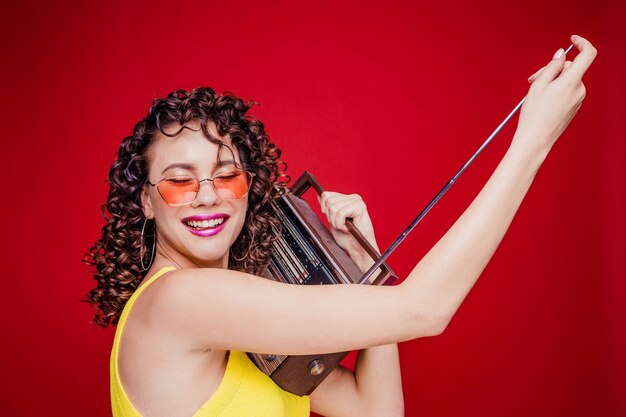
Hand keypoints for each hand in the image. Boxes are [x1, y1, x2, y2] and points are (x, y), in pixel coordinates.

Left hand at [318, 191, 378, 267]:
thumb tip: (319, 195)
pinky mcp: (360, 207)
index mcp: (347, 199)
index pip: (326, 195)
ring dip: (336, 222)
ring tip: (345, 227)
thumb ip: (328, 207)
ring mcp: (357, 201)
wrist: (358, 249)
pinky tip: (348, 228)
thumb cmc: (348, 238)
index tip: (334, 220)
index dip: (325, 209)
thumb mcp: (333, 220)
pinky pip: (340, 213)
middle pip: (328, 201)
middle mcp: (353, 197)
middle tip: (341, 225)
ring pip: (333, 207)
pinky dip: (341, 224)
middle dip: (330, 217)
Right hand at [514, 35, 596, 153]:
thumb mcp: (538, 85)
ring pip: (567, 80)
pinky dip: (555, 91)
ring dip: (552, 81)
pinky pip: (567, 91)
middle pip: (570, 68)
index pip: (588, 54)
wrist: (535, 140)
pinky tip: (542, 100)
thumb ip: (551, 66)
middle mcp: (580, 89)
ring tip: (535, 92)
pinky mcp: (574, 107)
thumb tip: (560, 55)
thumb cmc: (534, 115)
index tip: (572, 39)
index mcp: (572, 81)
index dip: (582, 43)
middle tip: (533, 78)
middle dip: (552, 69)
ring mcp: (578, 99)